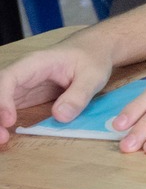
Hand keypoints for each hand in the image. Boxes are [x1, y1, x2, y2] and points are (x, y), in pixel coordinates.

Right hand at [0, 42, 115, 141]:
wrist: (93, 49)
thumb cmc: (92, 58)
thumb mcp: (93, 75)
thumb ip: (78, 95)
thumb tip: (60, 116)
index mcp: (35, 63)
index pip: (9, 78)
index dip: (3, 99)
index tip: (10, 121)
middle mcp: (22, 74)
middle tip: (2, 137)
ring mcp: (22, 86)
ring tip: (3, 139)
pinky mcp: (25, 96)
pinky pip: (7, 108)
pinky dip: (2, 121)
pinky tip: (5, 135)